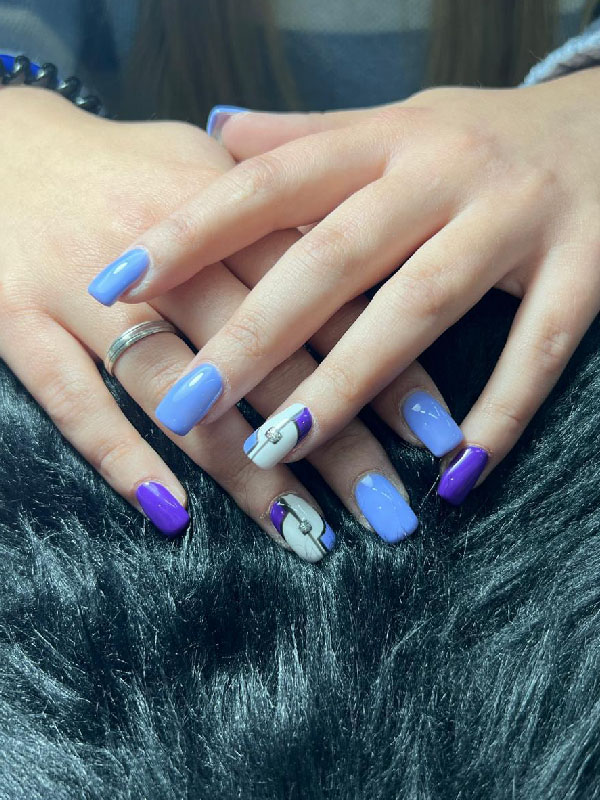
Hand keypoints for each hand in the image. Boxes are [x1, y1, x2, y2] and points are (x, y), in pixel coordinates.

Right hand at [1, 86, 450, 559]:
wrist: (0, 147)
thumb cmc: (121, 165)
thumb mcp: (205, 168)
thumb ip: (281, 219)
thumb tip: (367, 263)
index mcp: (221, 208)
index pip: (321, 297)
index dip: (380, 365)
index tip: (433, 433)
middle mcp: (164, 256)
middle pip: (264, 357)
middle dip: (333, 439)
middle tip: (389, 512)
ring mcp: (84, 292)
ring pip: (177, 394)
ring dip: (243, 471)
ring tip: (306, 535)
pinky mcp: (19, 322)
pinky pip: (73, 400)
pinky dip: (120, 458)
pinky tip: (171, 514)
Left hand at [100, 67, 599, 502]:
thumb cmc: (483, 134)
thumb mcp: (395, 121)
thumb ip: (308, 135)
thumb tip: (214, 135)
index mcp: (385, 138)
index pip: (268, 182)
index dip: (190, 232)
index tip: (121, 286)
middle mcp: (443, 172)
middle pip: (333, 257)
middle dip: (256, 334)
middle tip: (188, 402)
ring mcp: (516, 218)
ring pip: (420, 306)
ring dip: (349, 385)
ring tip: (282, 447)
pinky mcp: (586, 266)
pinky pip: (538, 348)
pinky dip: (499, 414)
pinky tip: (453, 475)